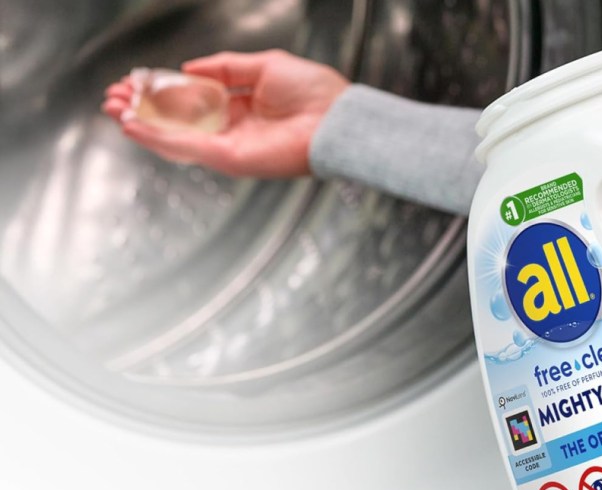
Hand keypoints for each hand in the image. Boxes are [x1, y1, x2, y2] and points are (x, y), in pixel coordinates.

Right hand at [102, 49, 349, 176]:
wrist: (336, 118)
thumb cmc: (315, 92)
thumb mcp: (263, 65)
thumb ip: (224, 68)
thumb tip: (188, 67)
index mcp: (242, 106)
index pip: (192, 100)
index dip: (162, 91)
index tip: (135, 81)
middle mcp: (233, 128)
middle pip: (178, 121)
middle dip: (144, 108)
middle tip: (114, 97)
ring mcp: (230, 146)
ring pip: (176, 136)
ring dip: (142, 124)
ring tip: (113, 110)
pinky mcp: (230, 159)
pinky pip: (188, 148)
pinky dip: (158, 138)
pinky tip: (133, 126)